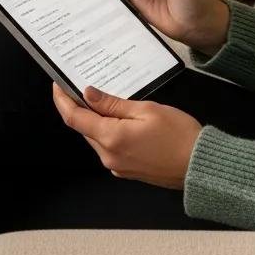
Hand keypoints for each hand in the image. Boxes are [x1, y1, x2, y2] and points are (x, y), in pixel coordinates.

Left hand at [52, 82, 201, 189]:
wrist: (197, 165)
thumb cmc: (178, 134)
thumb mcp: (146, 109)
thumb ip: (114, 104)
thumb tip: (89, 94)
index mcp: (111, 138)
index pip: (75, 118)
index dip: (62, 100)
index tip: (57, 85)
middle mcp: (109, 156)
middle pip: (84, 128)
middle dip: (78, 108)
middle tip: (78, 85)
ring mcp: (116, 166)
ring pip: (95, 138)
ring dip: (93, 120)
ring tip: (99, 98)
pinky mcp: (126, 170)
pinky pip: (108, 147)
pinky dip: (106, 131)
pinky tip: (117, 118)